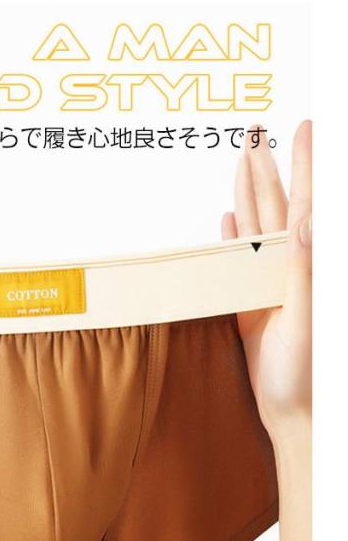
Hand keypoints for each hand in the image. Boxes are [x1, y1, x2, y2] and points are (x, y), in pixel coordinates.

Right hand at [221, 121, 311, 445]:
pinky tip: (229, 216)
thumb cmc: (305, 373)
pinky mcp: (248, 298)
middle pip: (277, 206)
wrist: (289, 409)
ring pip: (256, 226)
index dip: (305, 167)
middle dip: (269, 169)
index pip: (306, 206)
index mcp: (305, 266)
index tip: (304, 131)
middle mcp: (288, 266)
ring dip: (249, 193)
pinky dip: (233, 235)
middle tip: (259, 134)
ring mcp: (266, 281)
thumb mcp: (307, 321)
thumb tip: (309, 222)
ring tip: (243, 162)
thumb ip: (306, 272)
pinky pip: (238, 258)